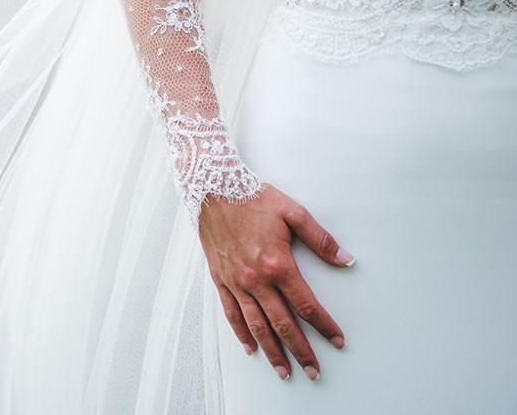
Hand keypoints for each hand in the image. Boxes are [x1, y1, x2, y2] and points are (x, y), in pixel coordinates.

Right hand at [197, 182, 354, 380]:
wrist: (214, 189)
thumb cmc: (254, 198)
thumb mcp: (293, 212)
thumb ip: (321, 239)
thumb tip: (345, 259)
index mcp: (278, 264)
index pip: (306, 304)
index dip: (324, 325)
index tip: (337, 340)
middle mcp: (256, 279)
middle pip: (283, 324)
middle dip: (301, 350)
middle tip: (314, 371)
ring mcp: (237, 282)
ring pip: (257, 326)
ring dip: (272, 351)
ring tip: (284, 371)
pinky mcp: (221, 278)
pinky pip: (231, 313)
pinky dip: (241, 333)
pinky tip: (250, 347)